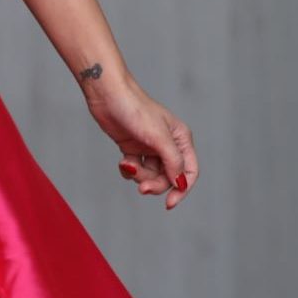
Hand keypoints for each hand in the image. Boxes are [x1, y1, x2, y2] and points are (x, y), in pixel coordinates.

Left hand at [82, 72, 198, 210]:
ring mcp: (150, 147)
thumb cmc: (135, 109)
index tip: (169, 203)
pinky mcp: (133, 148)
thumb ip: (172, 161)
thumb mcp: (158, 137)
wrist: (108, 94)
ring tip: (128, 165)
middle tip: (141, 187)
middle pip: (168, 177)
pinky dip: (129, 170)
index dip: (182, 189)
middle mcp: (168, 144)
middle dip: (155, 184)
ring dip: (139, 176)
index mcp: (181, 139)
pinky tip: (123, 162)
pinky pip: (135, 169)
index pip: (189, 171)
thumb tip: (181, 184)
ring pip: (150, 175)